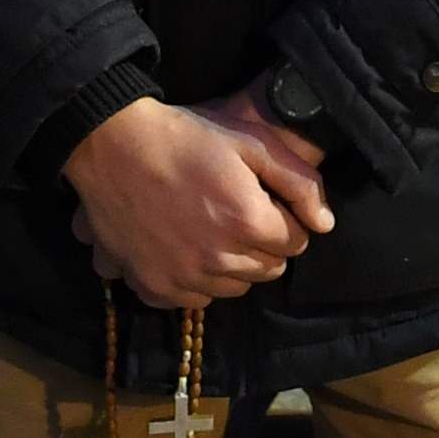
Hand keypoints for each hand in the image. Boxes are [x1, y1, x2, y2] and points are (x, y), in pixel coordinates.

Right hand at [63, 97, 312, 308]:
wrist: (113, 146)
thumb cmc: (188, 137)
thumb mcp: (252, 142)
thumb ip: (300, 182)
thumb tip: (325, 224)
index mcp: (249, 222)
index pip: (296, 244)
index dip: (285, 221)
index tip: (265, 204)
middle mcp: (219, 259)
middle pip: (268, 270)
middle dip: (264, 245)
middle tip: (240, 216)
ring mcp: (183, 277)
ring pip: (234, 289)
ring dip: (233, 266)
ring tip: (212, 231)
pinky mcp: (153, 287)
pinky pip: (193, 300)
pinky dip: (196, 282)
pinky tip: (186, 252)